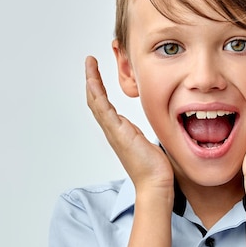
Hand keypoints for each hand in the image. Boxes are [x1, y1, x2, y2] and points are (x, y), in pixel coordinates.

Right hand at [85, 56, 173, 195]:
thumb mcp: (151, 142)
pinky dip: (97, 93)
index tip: (97, 71)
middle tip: (89, 62)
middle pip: (95, 100)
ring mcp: (113, 131)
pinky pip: (103, 109)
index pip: (104, 104)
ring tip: (89, 64)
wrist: (155, 184)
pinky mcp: (118, 133)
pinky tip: (93, 81)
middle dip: (91, 79)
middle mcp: (113, 130)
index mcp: (120, 130)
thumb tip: (153, 124)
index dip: (99, 87)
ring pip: (96, 102)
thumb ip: (145, 132)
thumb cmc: (155, 168)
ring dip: (91, 81)